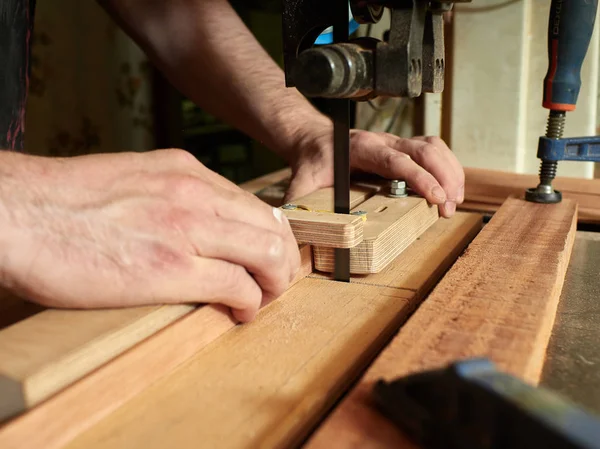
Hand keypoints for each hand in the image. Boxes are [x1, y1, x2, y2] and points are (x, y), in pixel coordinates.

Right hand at [0, 150, 299, 321]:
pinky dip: (251, 302)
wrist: (19, 213)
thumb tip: (196, 225)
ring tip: (265, 298)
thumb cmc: (64, 203)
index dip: (269, 234)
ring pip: (267, 252)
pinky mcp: (171, 268)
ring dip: (276, 280)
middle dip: (283, 259)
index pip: (252, 203)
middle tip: (277, 281)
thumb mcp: (130, 180)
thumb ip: (170, 196)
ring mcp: (186, 227)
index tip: (267, 255)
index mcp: (183, 171)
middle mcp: (194, 193)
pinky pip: (238, 284)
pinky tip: (241, 312)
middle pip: (271, 226)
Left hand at [286, 129, 464, 217]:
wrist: (315, 141)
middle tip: (448, 208)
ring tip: (454, 202)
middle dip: (443, 178)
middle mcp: (383, 141)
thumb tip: (294, 228)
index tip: (434, 198)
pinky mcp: (403, 148)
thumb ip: (298, 203)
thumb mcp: (302, 181)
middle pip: (424, 150)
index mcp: (362, 147)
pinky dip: (448, 168)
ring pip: (433, 147)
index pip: (396, 160)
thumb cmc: (313, 161)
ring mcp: (396, 142)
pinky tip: (451, 190)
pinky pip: (433, 151)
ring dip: (451, 171)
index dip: (419, 177)